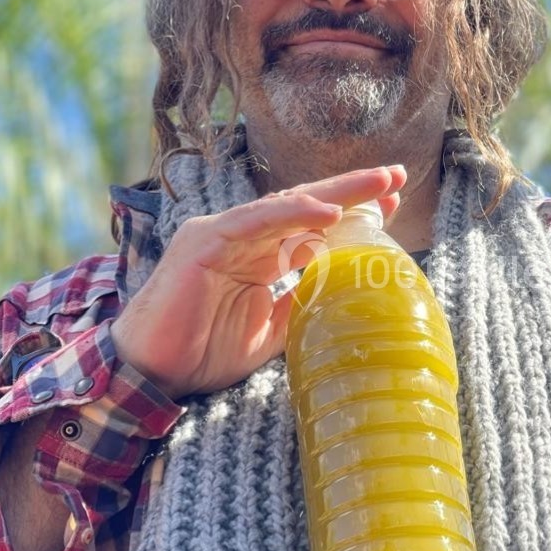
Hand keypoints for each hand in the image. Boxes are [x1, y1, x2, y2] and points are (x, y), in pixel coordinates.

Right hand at [111, 164, 405, 400]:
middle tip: (396, 176)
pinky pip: (254, 222)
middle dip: (352, 190)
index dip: (353, 213)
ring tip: (377, 186)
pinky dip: (291, 214)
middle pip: (304, 205)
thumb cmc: (204, 351)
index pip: (312, 225)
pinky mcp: (203, 241)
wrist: (153, 374)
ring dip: (333, 194)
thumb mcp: (271, 331)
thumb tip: (343, 293)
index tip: (393, 203)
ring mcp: (221, 234)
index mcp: (258, 255)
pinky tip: (327, 212)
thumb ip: (301, 305)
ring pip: (284, 205)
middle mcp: (242, 236)